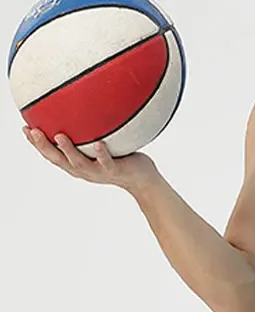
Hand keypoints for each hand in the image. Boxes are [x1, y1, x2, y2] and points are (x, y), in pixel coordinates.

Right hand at [23, 127, 159, 194]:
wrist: (143, 179)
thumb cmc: (121, 158)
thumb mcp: (102, 144)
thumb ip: (90, 131)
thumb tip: (83, 102)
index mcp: (77, 163)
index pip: (52, 155)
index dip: (37, 144)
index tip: (24, 128)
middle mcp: (85, 170)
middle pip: (58, 160)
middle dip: (43, 147)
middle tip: (32, 131)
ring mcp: (99, 172)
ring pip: (79, 163)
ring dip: (68, 150)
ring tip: (59, 136)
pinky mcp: (115, 171)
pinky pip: (107, 162)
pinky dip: (102, 154)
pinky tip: (98, 143)